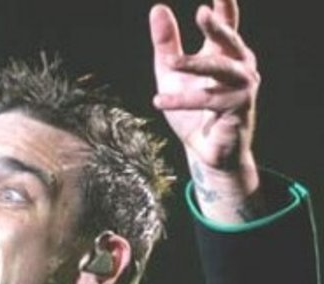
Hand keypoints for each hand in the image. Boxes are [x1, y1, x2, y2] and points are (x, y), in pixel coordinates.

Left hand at [150, 0, 263, 221]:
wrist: (203, 151)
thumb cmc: (191, 109)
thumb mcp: (171, 73)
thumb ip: (166, 43)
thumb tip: (158, 8)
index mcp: (226, 54)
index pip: (227, 25)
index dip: (224, 9)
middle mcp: (241, 66)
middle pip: (230, 40)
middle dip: (216, 26)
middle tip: (201, 12)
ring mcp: (243, 87)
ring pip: (219, 69)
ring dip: (194, 64)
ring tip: (171, 62)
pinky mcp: (238, 108)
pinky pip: (207, 100)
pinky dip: (182, 100)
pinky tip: (159, 101)